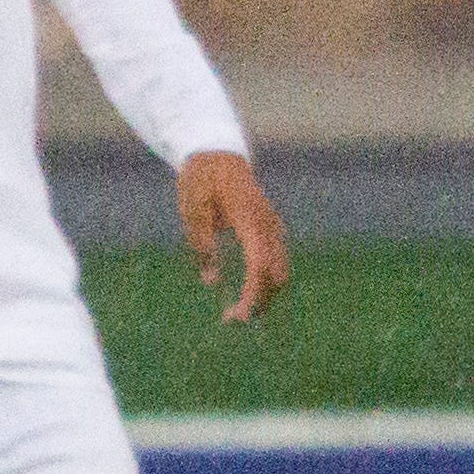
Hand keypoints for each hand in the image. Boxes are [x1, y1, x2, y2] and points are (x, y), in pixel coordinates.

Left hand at [178, 151, 290, 322]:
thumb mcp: (192, 211)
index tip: (236, 316)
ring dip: (264, 295)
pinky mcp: (271, 230)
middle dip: (259, 302)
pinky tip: (248, 292)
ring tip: (238, 311)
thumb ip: (203, 246)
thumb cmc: (202, 180)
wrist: (217, 153)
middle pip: (277, 275)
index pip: (259, 267)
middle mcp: (268, 226)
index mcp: (250, 220)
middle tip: (231, 320)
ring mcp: (273, 227)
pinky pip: (276, 262)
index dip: (252, 295)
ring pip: (280, 271)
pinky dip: (266, 282)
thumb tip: (211, 282)